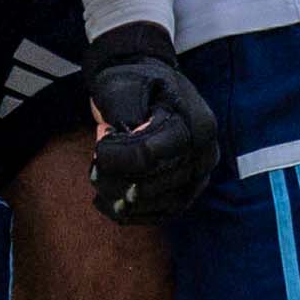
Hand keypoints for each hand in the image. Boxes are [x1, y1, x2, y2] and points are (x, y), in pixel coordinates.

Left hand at [83, 22, 219, 221]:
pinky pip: (157, 216)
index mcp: (196, 125)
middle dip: (114, 178)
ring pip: (155, 205)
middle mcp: (205, 156)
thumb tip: (123, 144)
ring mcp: (199, 178)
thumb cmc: (135, 83)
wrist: (150, 89)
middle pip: (152, 185)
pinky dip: (128, 213)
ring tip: (99, 178)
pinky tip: (106, 200)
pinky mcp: (186, 194)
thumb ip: (123, 112)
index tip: (97, 144)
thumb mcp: (124, 84)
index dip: (116, 157)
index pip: (149, 157)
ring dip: (118, 198)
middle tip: (94, 164)